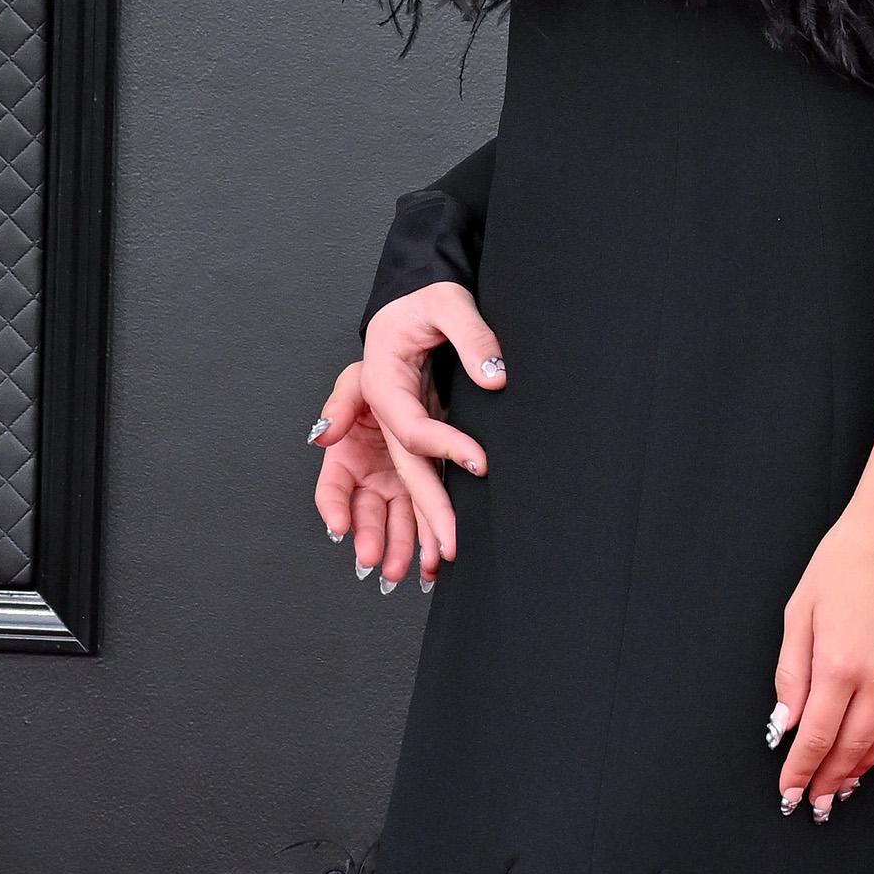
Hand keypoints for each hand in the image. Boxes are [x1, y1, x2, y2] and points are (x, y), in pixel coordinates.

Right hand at [307, 285, 505, 592]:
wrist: (412, 302)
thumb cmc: (423, 300)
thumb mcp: (447, 302)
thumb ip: (470, 335)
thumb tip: (494, 376)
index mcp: (379, 385)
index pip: (410, 427)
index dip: (443, 447)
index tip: (480, 463)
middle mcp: (380, 417)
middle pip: (398, 473)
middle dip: (420, 515)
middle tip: (446, 551)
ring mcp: (392, 434)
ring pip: (396, 491)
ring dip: (408, 533)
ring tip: (428, 572)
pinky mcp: (411, 441)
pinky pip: (413, 486)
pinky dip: (421, 520)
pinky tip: (434, 555)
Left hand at [771, 496, 873, 818]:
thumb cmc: (845, 562)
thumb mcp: (798, 614)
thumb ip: (791, 674)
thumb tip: (784, 722)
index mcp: (838, 664)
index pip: (815, 738)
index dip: (800, 771)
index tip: (790, 791)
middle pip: (850, 748)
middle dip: (828, 780)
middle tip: (815, 800)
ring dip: (862, 768)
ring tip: (843, 782)